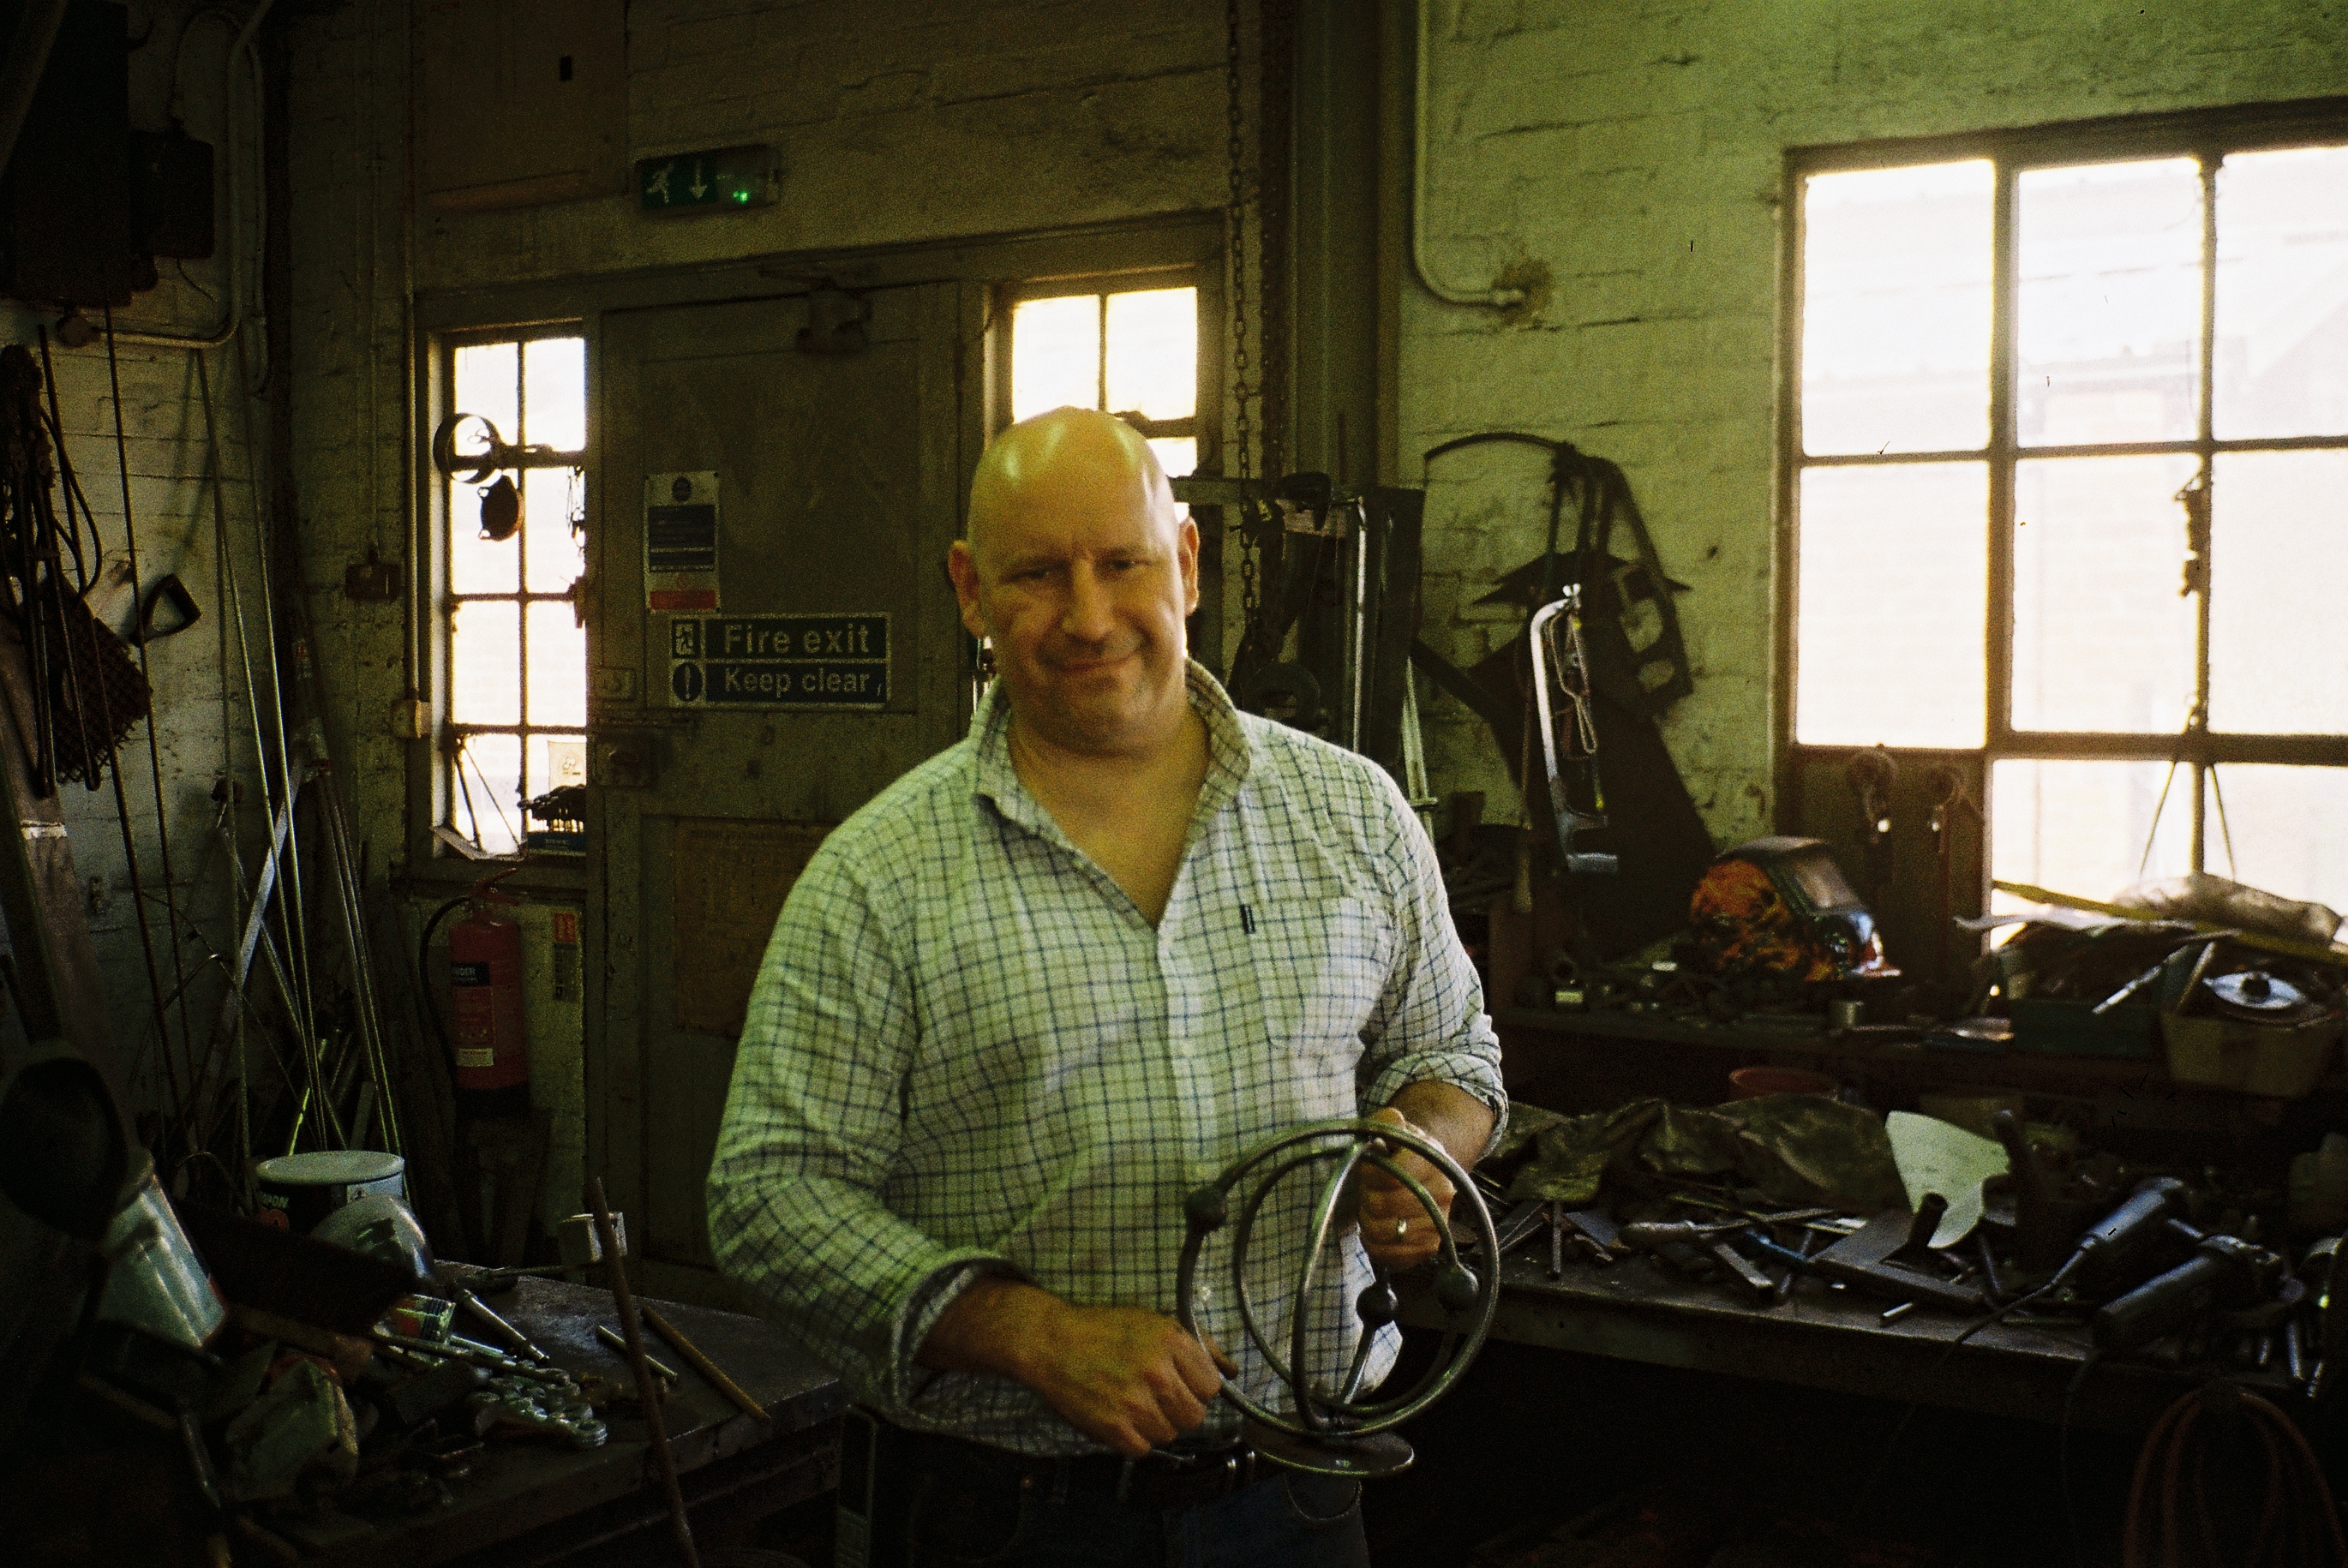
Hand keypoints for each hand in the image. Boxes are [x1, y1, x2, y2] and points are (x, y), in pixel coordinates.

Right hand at [918, 1279, 1234, 1456]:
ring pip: (1169, 1434)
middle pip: (1194, 1416)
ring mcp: (1135, 1402)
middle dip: (1178, 1409)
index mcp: (1172, 1341)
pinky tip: (1118, 1416)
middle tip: (1154, 1396)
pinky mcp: (1113, 1427)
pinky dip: (1132, 1438)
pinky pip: (1142, 1448)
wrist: (1050, 1342)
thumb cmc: (1102, 1330)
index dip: (1195, 1387)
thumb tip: (1231, 1368)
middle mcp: (1157, 1371)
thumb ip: (1197, 1346)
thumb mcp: (1153, 1322)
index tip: (1178, 1383)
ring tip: (1131, 1402)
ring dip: (1154, 1424)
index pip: (1211, 1387)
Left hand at [1356, 1106, 1453, 1270]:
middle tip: (1368, 1192)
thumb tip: (1393, 1117)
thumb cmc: (1399, 1152)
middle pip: (1385, 1206)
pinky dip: (1377, 1246)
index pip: (1391, 1176)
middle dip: (1367, 1198)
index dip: (1370, 1175)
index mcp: (1432, 1160)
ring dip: (1369, 1223)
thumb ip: (1387, 1121)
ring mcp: (1438, 1223)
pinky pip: (1395, 1258)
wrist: (1423, 1172)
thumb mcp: (1392, 1130)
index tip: (1368, 1170)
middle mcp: (1442, 1193)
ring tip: (1373, 1211)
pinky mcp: (1429, 1247)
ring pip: (1387, 1234)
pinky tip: (1376, 1231)